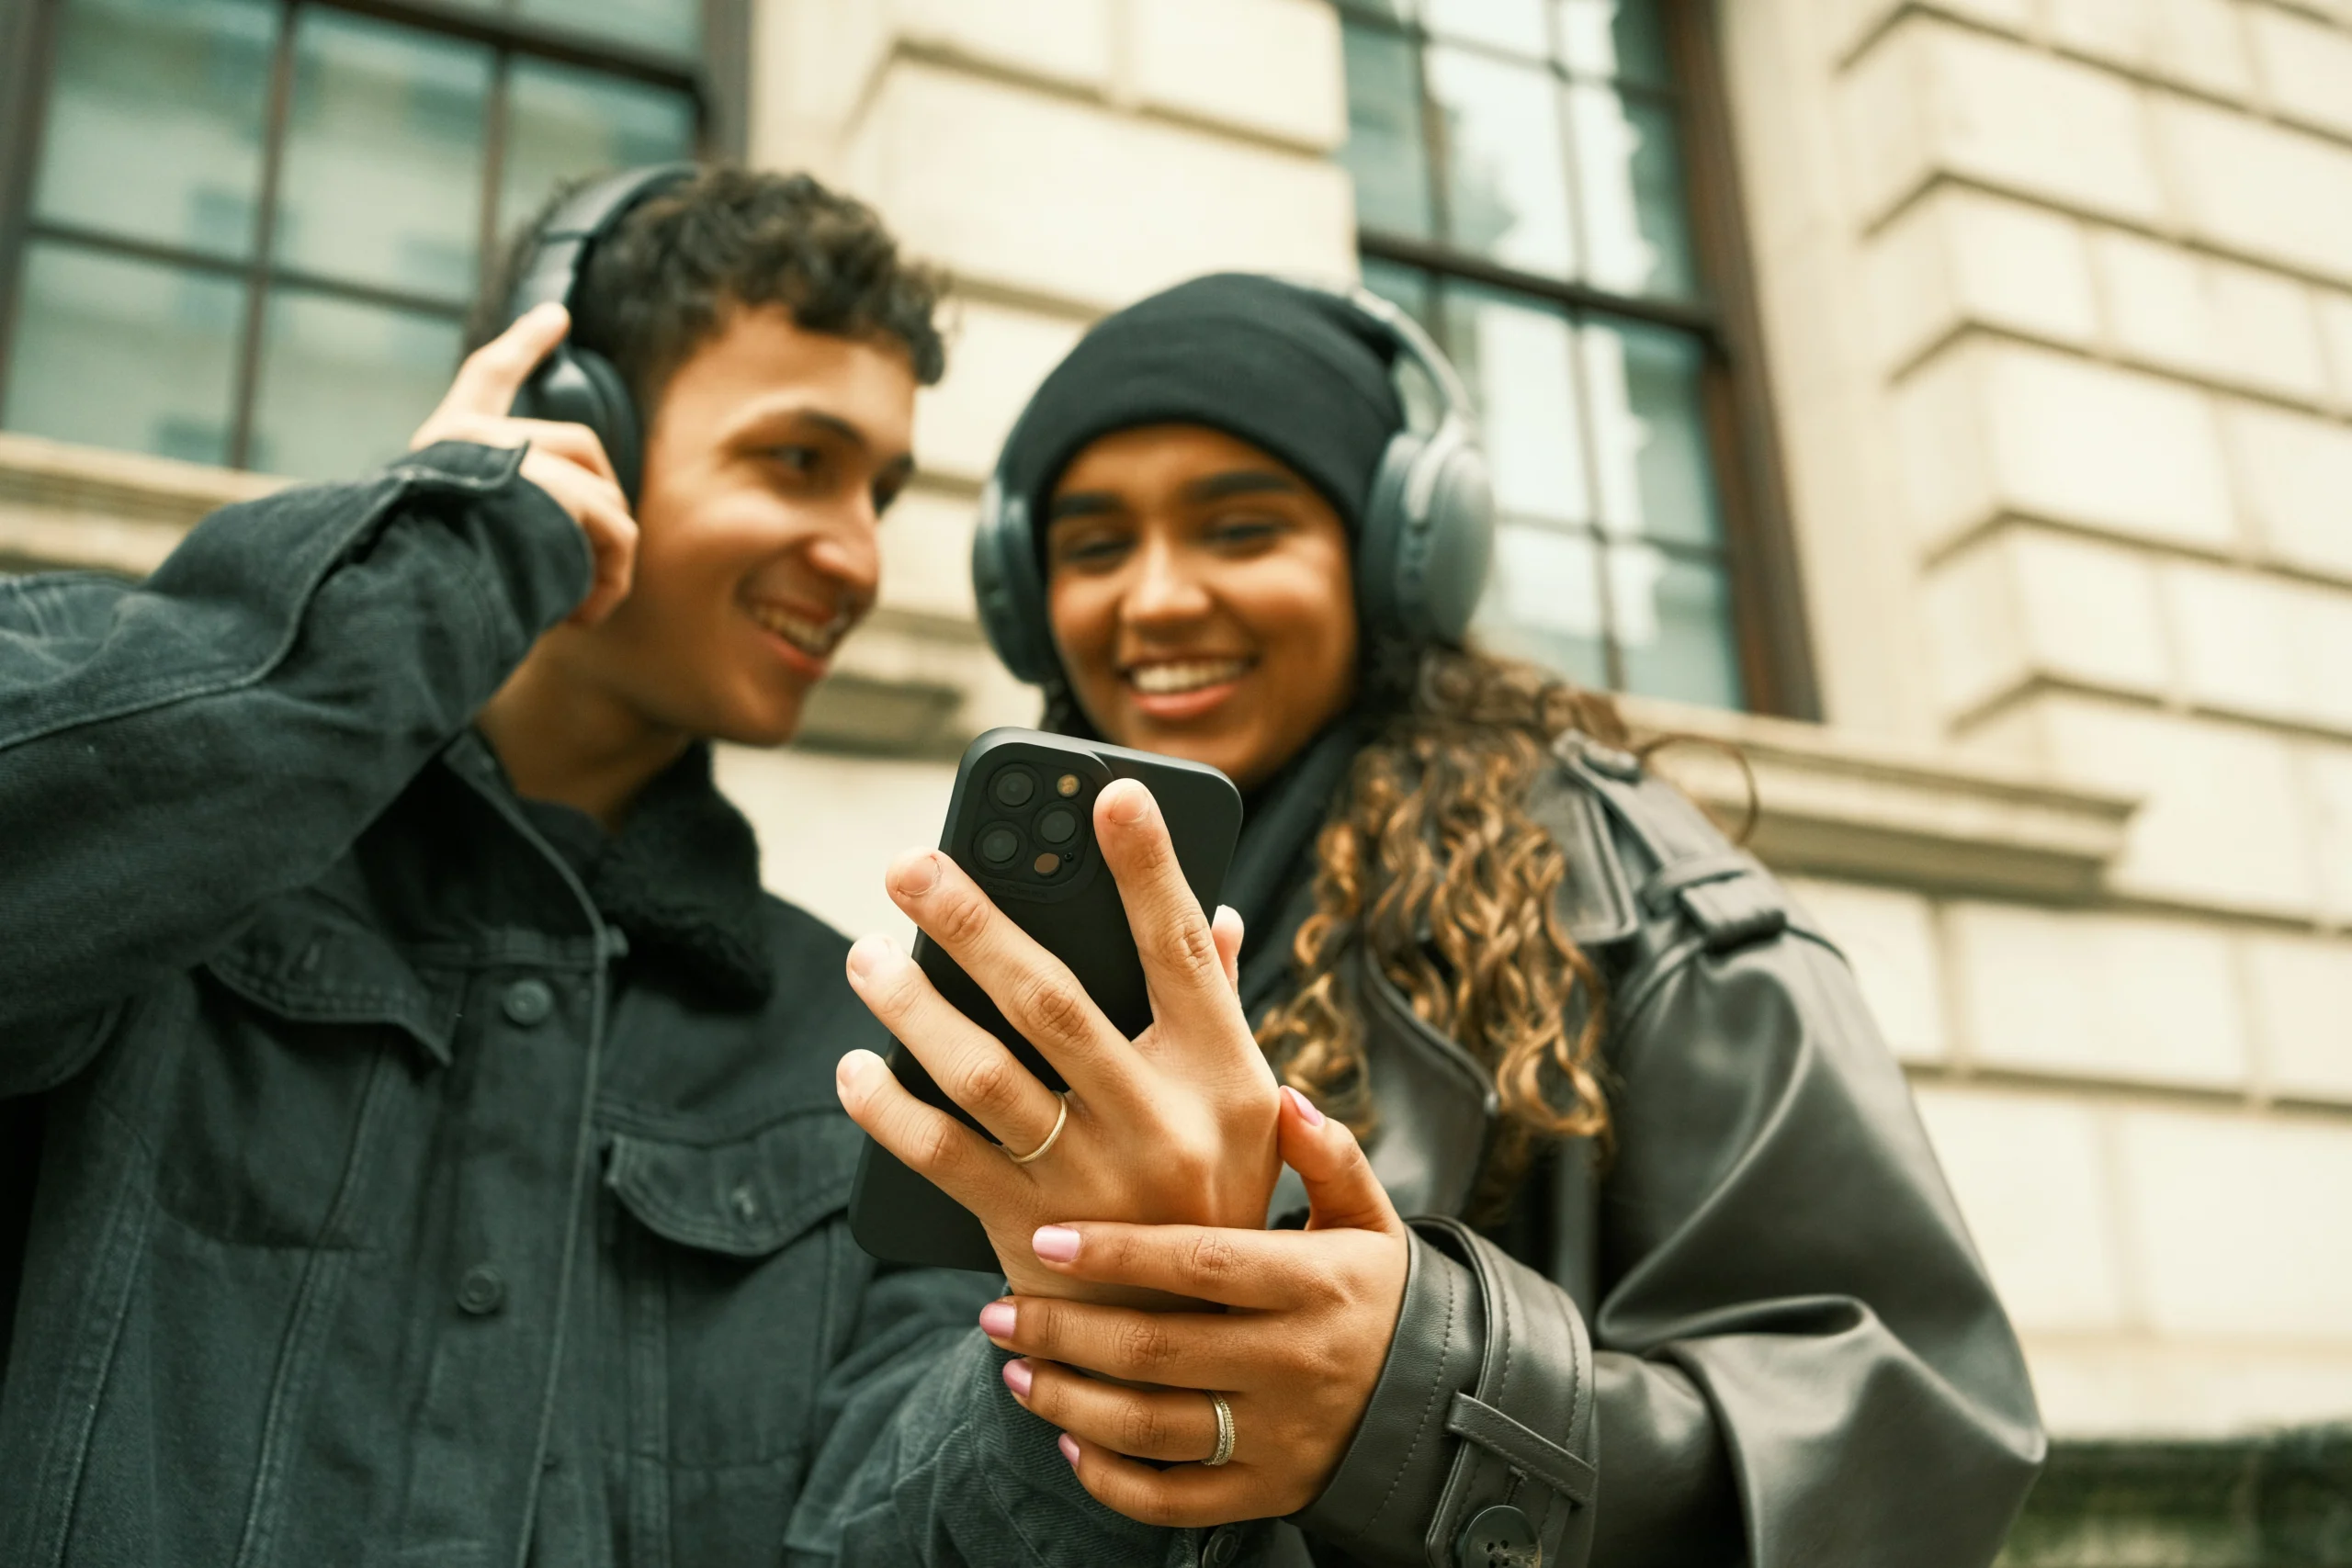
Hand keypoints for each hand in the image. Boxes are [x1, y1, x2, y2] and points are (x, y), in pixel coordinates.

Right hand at [408, 301, 637, 625]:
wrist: (400, 597)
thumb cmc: (414, 586)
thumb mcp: (443, 541)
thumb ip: (491, 518)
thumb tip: (557, 540)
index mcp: (443, 441)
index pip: (488, 376)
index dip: (523, 345)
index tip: (557, 315)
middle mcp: (475, 436)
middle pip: (578, 445)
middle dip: (601, 502)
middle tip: (597, 567)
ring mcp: (516, 455)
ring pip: (602, 496)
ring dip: (601, 556)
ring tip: (573, 607)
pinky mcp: (556, 487)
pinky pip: (615, 532)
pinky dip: (609, 581)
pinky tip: (579, 616)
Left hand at [834, 778, 1280, 1302]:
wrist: (1192, 1344)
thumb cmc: (1214, 1194)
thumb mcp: (1248, 1105)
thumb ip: (1221, 1005)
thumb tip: (1217, 914)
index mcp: (1222, 1074)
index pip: (1182, 949)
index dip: (1150, 867)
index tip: (1109, 792)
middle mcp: (1158, 1123)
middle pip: (1054, 1000)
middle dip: (974, 922)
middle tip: (909, 862)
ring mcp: (1089, 1184)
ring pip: (983, 1075)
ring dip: (912, 1007)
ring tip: (866, 956)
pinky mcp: (1026, 1231)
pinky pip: (938, 1158)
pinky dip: (888, 1111)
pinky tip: (856, 1070)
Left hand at [985, 1086, 1409, 1525]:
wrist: (1441, 1403)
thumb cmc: (1380, 1294)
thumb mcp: (1370, 1219)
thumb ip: (1328, 1157)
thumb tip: (1284, 1098)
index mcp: (1315, 1285)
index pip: (1202, 1263)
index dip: (1119, 1251)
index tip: (1046, 1236)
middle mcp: (1294, 1363)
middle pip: (1157, 1349)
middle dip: (1062, 1330)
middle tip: (994, 1310)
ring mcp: (1279, 1437)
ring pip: (1152, 1428)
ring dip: (1068, 1401)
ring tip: (1014, 1368)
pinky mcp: (1268, 1493)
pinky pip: (1174, 1500)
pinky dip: (1110, 1478)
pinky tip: (1067, 1441)